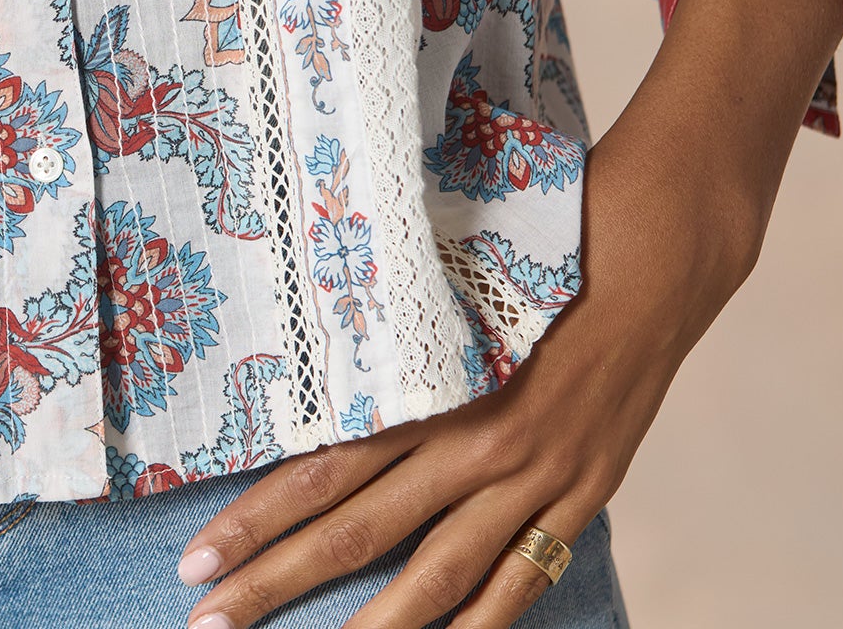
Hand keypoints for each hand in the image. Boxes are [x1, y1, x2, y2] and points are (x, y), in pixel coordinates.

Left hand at [173, 0, 842, 628]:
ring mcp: (532, 477)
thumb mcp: (440, 282)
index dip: (257, 519)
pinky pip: (524, 577)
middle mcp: (473, 442)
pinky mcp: (582, 494)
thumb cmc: (526, 251)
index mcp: (426, 386)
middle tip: (209, 617)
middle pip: (359, 531)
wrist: (645, 260)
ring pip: (438, 574)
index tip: (197, 557)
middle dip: (280, 579)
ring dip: (373, 626)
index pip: (321, 469)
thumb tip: (299, 358)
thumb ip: (381, 333)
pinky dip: (481, 621)